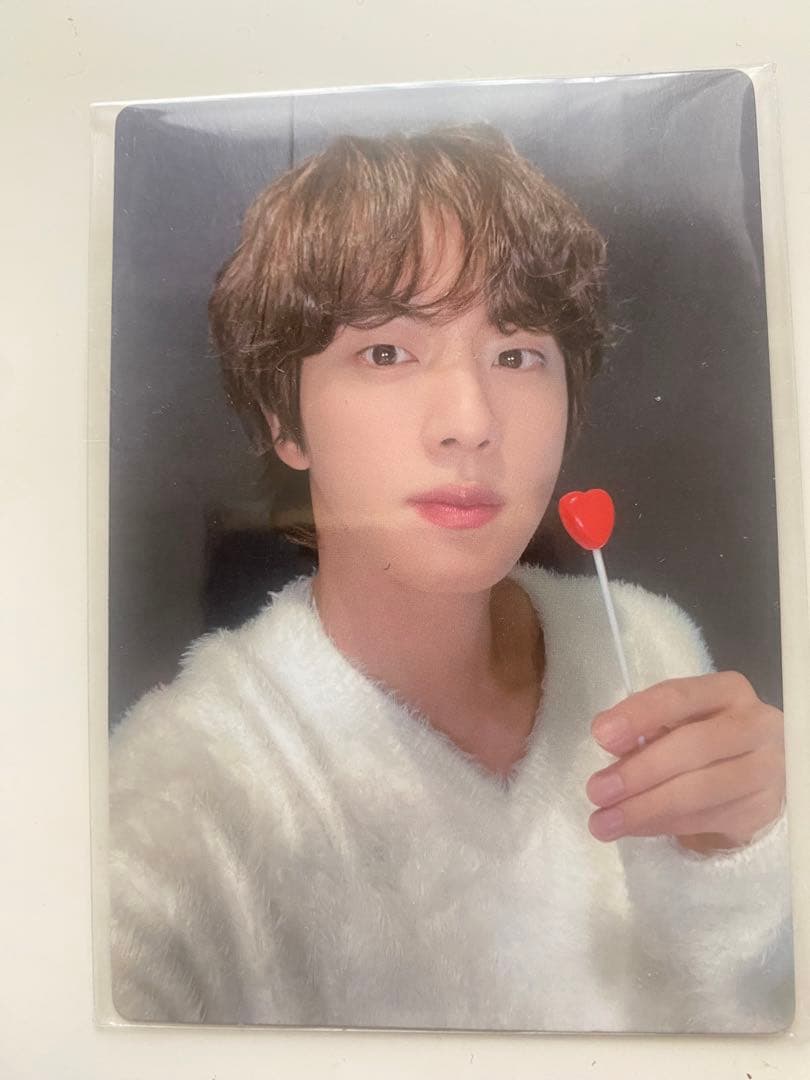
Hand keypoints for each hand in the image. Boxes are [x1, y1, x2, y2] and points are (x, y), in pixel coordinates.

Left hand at [586, 672, 784, 853]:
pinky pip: (707, 820)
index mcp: (727, 691)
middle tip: (597, 791)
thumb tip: (607, 738)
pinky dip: (663, 825)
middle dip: (639, 772)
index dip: (639, 715)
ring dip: (646, 808)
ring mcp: (767, 770)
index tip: (601, 736)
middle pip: (693, 747)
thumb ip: (643, 725)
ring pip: (700, 791)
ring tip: (605, 821)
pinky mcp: (763, 809)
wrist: (755, 770)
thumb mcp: (675, 720)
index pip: (679, 697)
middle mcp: (756, 725)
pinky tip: (634, 827)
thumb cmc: (702, 735)